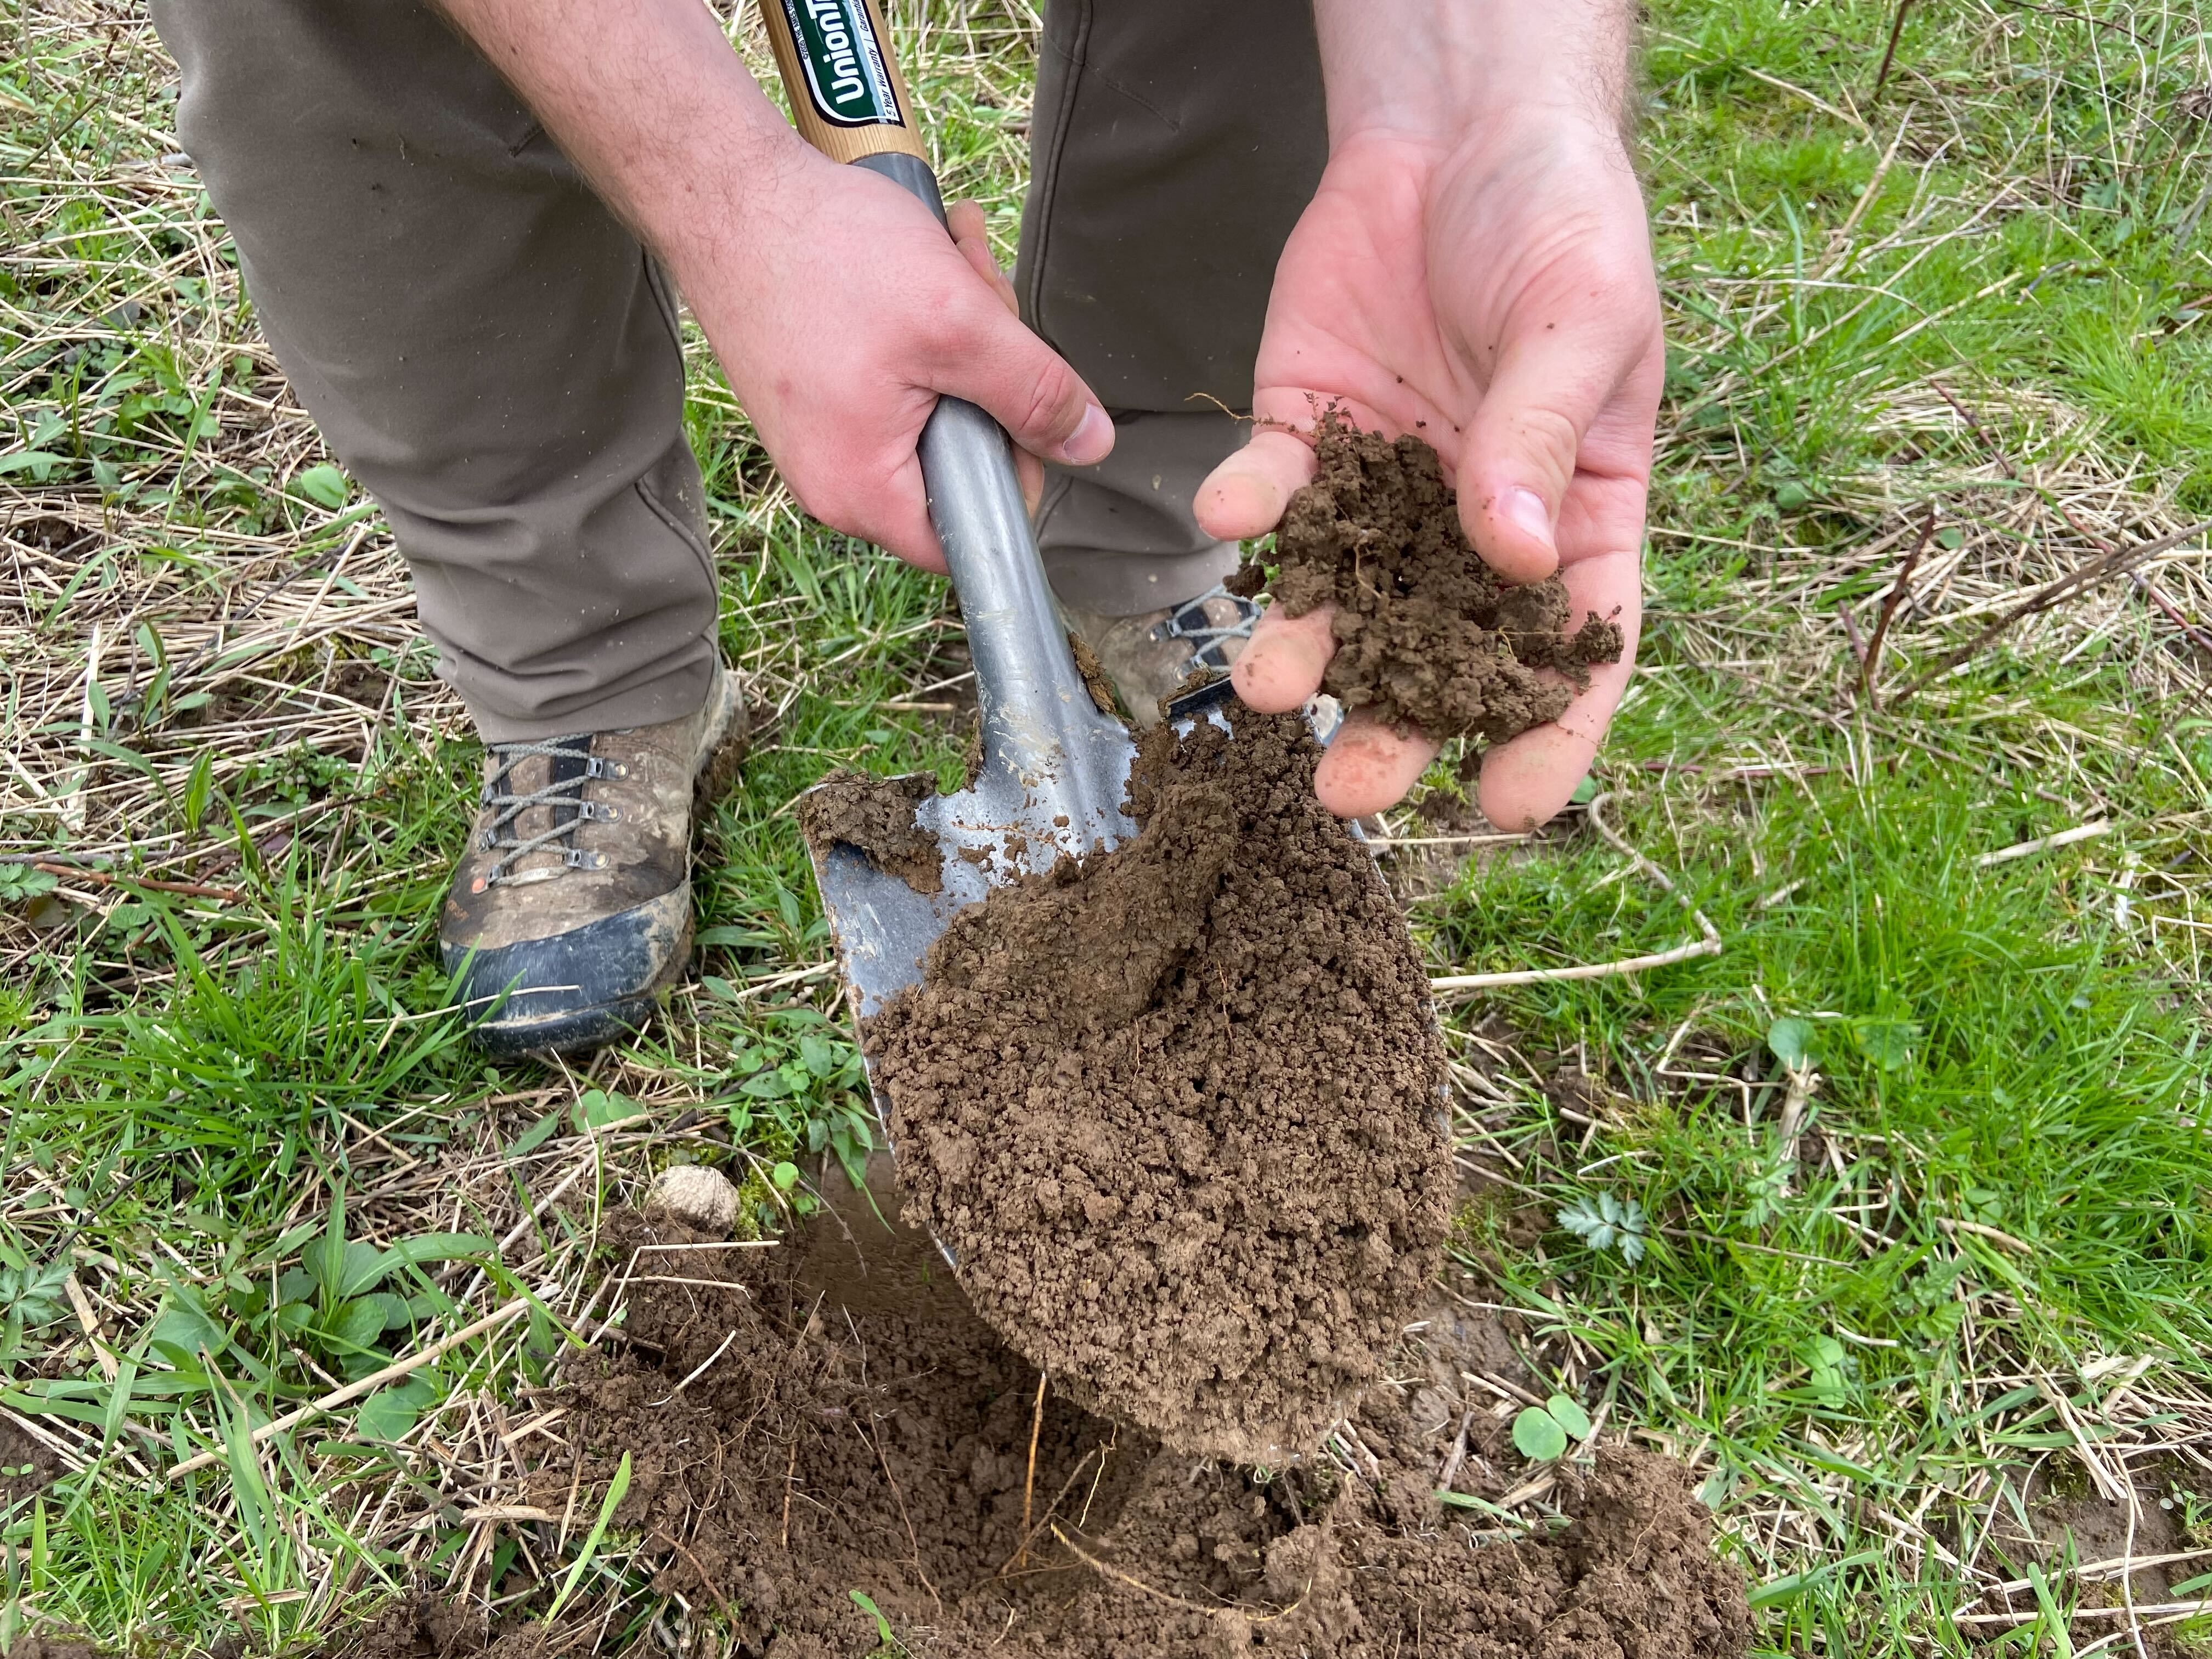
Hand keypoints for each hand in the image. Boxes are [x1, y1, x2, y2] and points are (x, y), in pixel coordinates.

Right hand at [435, 0, 1110, 572]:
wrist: (724, 191)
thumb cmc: (824, 255)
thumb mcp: (957, 324)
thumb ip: (1033, 393)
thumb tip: (1091, 446)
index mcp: (863, 494)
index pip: (971, 535)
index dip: (1018, 471)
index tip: (1021, 400)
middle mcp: (835, 482)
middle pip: (959, 462)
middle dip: (991, 377)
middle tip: (983, 297)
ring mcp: (822, 436)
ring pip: (937, 407)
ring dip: (965, 332)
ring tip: (951, 258)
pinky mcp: (818, 391)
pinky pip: (900, 379)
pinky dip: (926, 321)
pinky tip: (925, 259)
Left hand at [1196, 108, 1660, 825]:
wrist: (1461, 129)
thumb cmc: (1561, 222)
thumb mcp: (1583, 323)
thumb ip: (1543, 441)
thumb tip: (1518, 560)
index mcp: (1581, 514)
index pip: (1575, 648)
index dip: (1548, 733)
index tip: (1508, 808)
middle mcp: (1476, 524)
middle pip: (1440, 650)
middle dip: (1393, 725)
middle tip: (1345, 791)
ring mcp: (1386, 486)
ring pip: (1343, 592)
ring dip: (1303, 645)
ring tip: (1265, 688)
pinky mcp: (1307, 434)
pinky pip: (1275, 489)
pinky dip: (1250, 509)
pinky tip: (1228, 525)